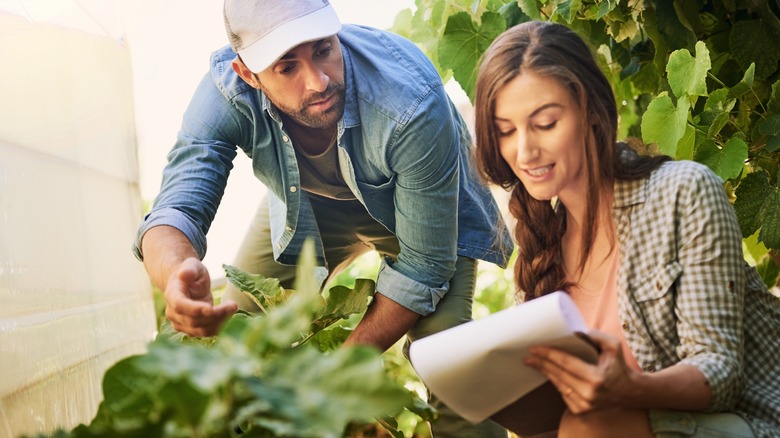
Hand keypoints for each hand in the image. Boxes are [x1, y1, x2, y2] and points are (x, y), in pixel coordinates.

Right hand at [164, 257, 236, 336]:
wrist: (188, 283)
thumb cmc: (191, 272)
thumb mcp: (192, 265)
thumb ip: (189, 269)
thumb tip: (184, 275)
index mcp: (172, 295)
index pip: (181, 306)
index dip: (195, 309)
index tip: (211, 309)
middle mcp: (173, 313)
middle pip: (194, 320)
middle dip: (215, 314)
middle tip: (233, 305)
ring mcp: (181, 323)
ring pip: (201, 330)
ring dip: (220, 322)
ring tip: (233, 308)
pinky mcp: (192, 329)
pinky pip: (207, 332)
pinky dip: (220, 327)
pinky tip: (229, 315)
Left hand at [524, 330, 638, 413]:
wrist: (629, 392)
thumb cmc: (619, 366)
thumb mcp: (613, 346)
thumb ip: (595, 336)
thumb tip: (574, 330)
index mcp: (596, 378)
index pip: (566, 364)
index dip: (549, 355)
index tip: (535, 348)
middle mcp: (589, 394)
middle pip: (558, 374)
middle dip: (542, 363)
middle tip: (528, 355)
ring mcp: (584, 405)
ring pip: (558, 384)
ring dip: (545, 372)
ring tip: (533, 362)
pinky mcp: (580, 410)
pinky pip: (562, 392)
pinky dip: (555, 381)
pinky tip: (548, 372)